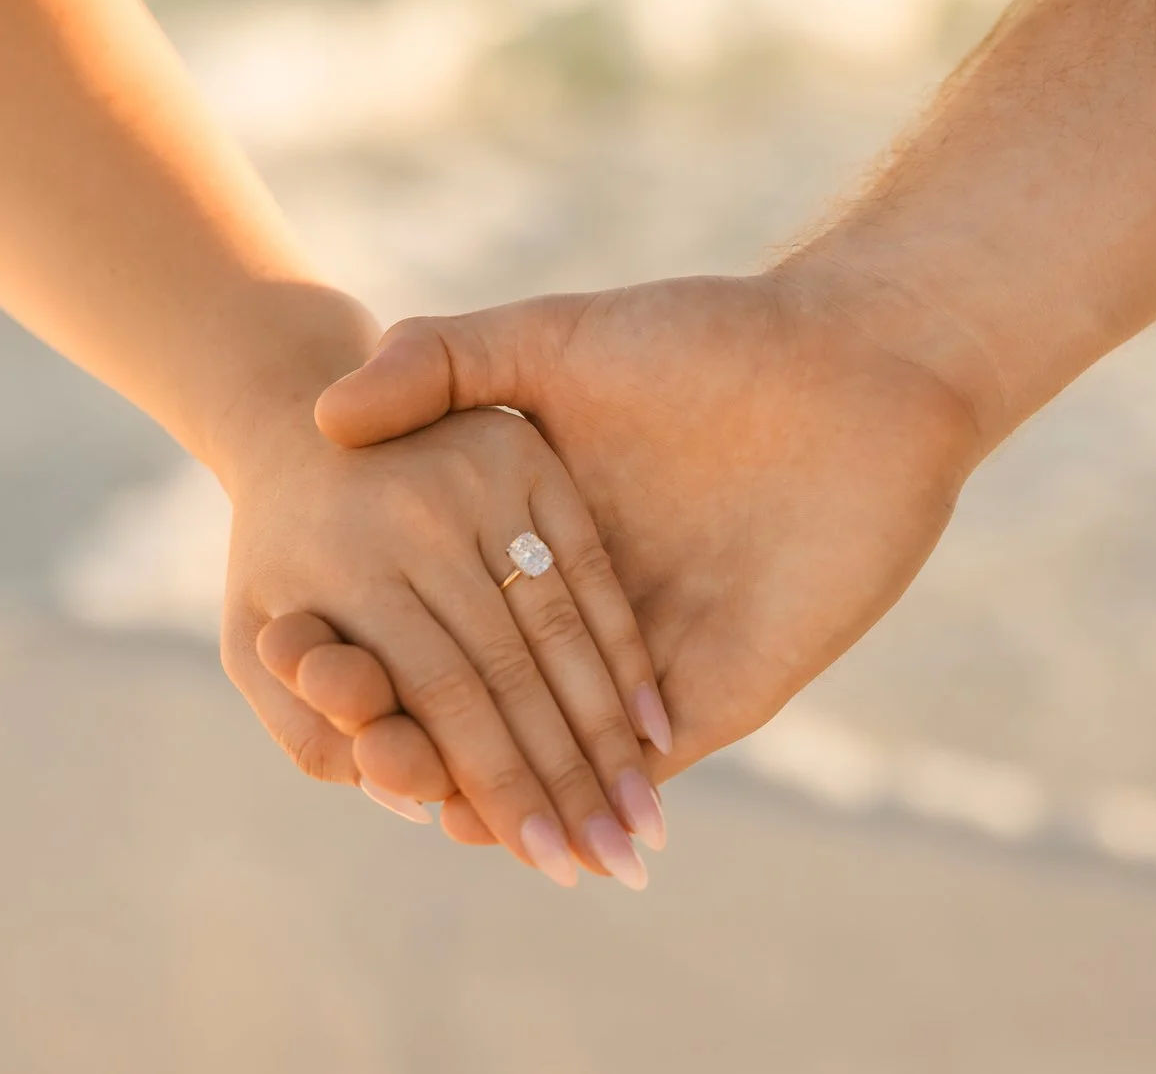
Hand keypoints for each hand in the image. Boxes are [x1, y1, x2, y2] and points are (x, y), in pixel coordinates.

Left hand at [216, 400, 664, 887]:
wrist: (296, 422)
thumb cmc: (276, 560)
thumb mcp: (251, 647)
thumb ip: (310, 736)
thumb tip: (410, 805)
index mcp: (348, 565)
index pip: (445, 698)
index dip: (502, 785)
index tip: (547, 862)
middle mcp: (420, 514)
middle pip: (513, 672)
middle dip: (570, 780)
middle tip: (616, 864)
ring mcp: (481, 477)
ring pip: (562, 626)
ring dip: (610, 732)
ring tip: (643, 820)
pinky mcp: (528, 456)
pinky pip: (589, 567)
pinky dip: (624, 651)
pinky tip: (654, 724)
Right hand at [271, 264, 995, 839]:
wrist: (858, 365)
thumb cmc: (708, 338)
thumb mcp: (555, 340)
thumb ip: (444, 362)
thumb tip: (328, 414)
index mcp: (544, 533)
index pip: (443, 611)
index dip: (376, 638)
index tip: (297, 660)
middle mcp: (594, 607)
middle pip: (490, 693)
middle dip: (419, 732)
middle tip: (348, 754)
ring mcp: (658, 656)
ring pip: (556, 747)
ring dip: (490, 784)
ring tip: (414, 803)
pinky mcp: (724, 691)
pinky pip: (639, 766)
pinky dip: (578, 797)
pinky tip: (512, 818)